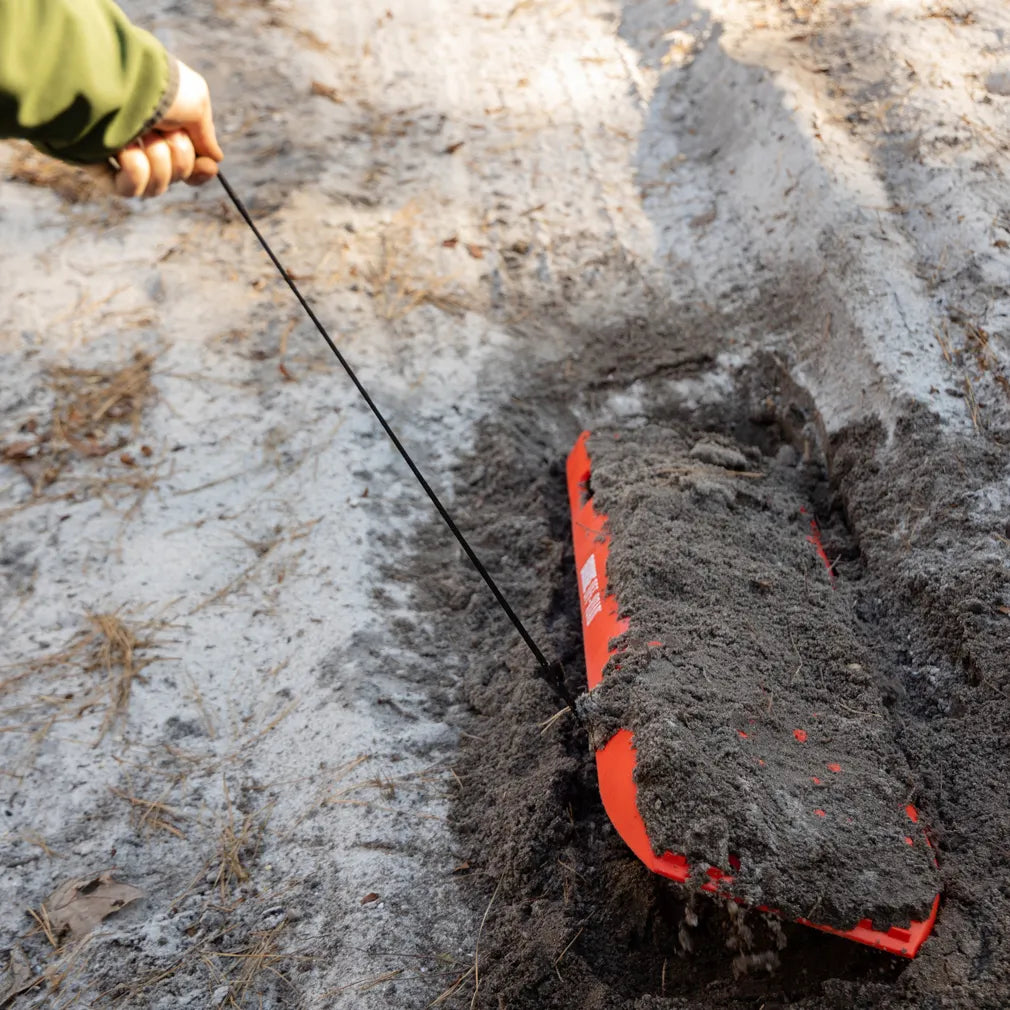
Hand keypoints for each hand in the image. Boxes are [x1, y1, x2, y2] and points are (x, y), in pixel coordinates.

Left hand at [114, 60, 222, 197]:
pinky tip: (125, 149)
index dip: (199, 171)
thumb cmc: (160, 86)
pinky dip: (135, 172)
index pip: (187, 165)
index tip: (207, 166)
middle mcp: (141, 139)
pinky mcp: (97, 165)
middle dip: (178, 159)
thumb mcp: (197, 102)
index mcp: (163, 125)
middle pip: (175, 177)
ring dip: (158, 162)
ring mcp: (118, 154)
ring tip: (143, 135)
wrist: (120, 76)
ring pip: (155, 187)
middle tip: (164, 131)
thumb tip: (214, 158)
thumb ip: (205, 135)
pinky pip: (129, 190)